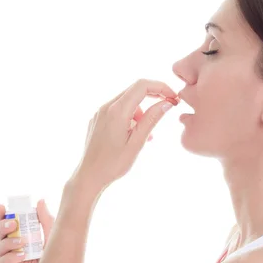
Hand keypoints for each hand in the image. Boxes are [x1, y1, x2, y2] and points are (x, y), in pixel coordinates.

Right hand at [0, 199, 54, 262]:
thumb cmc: (55, 258)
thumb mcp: (52, 236)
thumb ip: (45, 219)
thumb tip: (40, 201)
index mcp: (20, 235)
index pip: (5, 223)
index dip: (0, 214)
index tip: (1, 207)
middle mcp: (11, 247)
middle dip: (1, 226)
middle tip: (13, 224)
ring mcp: (8, 261)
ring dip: (7, 242)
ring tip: (22, 242)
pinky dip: (9, 257)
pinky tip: (21, 256)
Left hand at [70, 79, 178, 195]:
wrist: (89, 176)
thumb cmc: (113, 164)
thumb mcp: (137, 142)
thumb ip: (152, 120)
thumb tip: (167, 103)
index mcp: (117, 111)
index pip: (142, 86)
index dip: (161, 87)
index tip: (173, 98)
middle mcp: (106, 107)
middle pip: (134, 90)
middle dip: (154, 96)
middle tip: (169, 107)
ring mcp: (100, 112)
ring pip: (127, 101)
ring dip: (142, 110)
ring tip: (147, 134)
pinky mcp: (98, 119)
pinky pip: (118, 110)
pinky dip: (131, 116)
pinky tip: (134, 135)